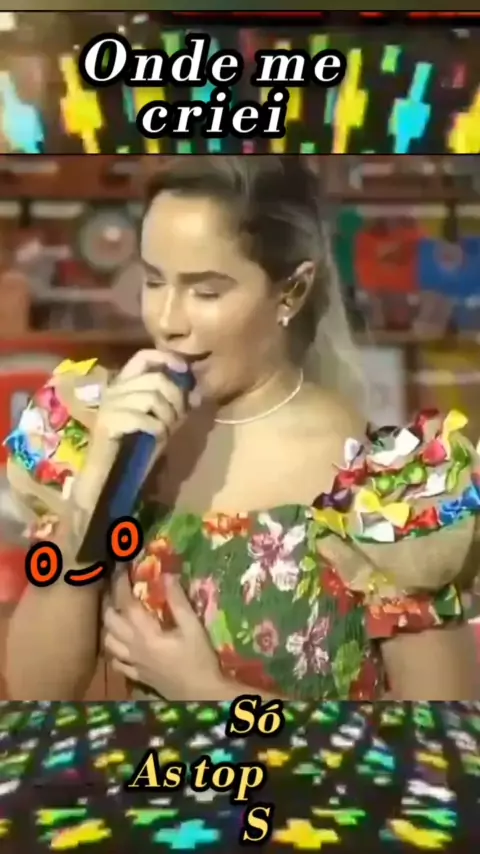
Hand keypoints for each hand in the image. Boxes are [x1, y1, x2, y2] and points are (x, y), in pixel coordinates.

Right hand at [73, 348, 199, 513]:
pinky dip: (157, 429)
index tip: (183, 370)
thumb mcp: (162, 422)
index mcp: (125, 384)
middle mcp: (114, 389)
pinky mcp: (108, 422)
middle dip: (176, 398)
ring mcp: (109, 405)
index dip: (166, 358)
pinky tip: (157, 437)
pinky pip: (144, 418)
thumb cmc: (135, 447)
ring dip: (167, 416)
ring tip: (166, 429)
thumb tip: (197, 394)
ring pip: (151, 397)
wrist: (111, 474)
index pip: (143, 356)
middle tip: (178, 417)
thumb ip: (177, 406)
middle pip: (156, 379)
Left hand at [102, 572, 223, 699]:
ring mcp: (133, 663)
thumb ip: (178, 601)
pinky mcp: (138, 676)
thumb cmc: (199, 659)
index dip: (121, 585)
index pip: (125, 604)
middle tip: (118, 588)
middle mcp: (133, 648)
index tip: (121, 569)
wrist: (201, 694)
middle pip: (110, 621)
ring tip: (117, 613)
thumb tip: (166, 576)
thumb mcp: (192, 627)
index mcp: (145, 634)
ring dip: (109, 625)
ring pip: (108, 641)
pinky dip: (114, 650)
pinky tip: (121, 643)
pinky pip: (117, 662)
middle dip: (110, 602)